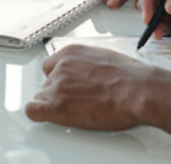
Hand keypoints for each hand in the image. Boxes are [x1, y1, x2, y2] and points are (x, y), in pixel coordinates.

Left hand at [26, 45, 170, 130]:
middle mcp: (60, 67)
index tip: (66, 87)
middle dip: (59, 93)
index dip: (59, 79)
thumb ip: (88, 64)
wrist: (138, 90)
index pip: (50, 66)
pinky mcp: (56, 105)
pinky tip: (52, 116)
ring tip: (77, 110)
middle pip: (47, 83)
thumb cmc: (131, 78)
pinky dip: (39, 114)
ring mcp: (57, 85)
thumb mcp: (106, 58)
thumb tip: (87, 74)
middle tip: (78, 102)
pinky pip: (32, 110)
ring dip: (56, 104)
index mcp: (71, 53)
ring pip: (42, 98)